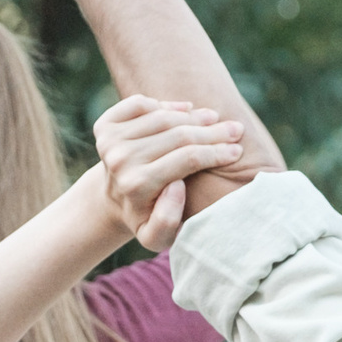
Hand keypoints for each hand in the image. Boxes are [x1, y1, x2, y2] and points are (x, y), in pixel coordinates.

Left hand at [93, 94, 245, 248]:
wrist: (113, 202)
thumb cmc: (146, 218)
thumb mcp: (156, 237)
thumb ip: (167, 221)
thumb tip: (176, 186)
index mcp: (136, 185)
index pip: (187, 159)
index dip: (216, 152)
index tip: (237, 151)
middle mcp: (120, 160)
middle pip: (178, 135)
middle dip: (213, 132)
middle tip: (236, 130)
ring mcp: (110, 140)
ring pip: (163, 117)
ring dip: (195, 116)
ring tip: (216, 118)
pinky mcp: (104, 125)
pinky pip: (141, 104)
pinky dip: (166, 104)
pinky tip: (186, 109)